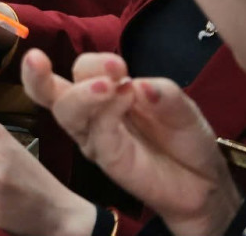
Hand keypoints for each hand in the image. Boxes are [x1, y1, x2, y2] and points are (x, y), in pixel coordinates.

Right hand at [22, 51, 240, 235]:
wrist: (205, 182)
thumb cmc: (185, 138)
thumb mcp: (183, 108)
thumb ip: (165, 94)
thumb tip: (140, 84)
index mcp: (105, 90)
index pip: (82, 69)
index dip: (94, 62)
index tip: (119, 65)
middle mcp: (91, 112)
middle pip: (51, 91)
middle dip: (41, 75)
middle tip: (56, 62)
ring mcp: (95, 137)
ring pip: (65, 112)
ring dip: (80, 94)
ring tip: (106, 86)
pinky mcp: (107, 159)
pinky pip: (96, 134)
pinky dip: (107, 114)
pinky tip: (126, 102)